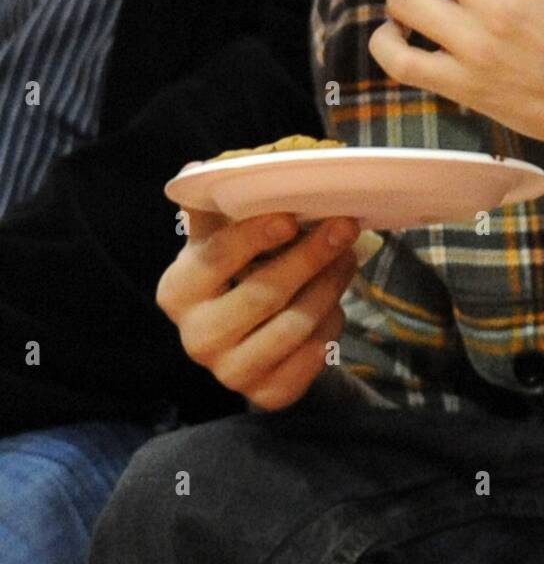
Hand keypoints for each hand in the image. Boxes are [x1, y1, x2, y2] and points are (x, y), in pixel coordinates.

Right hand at [157, 208, 360, 410]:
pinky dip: (331, 325)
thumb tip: (200, 169)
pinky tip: (334, 302)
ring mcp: (229, 373)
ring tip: (347, 257)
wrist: (248, 336)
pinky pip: (312, 356)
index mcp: (177, 291)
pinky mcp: (265, 394)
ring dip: (330, 286)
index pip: (216, 258)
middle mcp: (196, 338)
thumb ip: (216, 205)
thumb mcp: (221, 236)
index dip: (254, 236)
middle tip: (344, 227)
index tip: (291, 217)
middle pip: (263, 293)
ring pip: (295, 325)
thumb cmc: (236, 270)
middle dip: (310, 256)